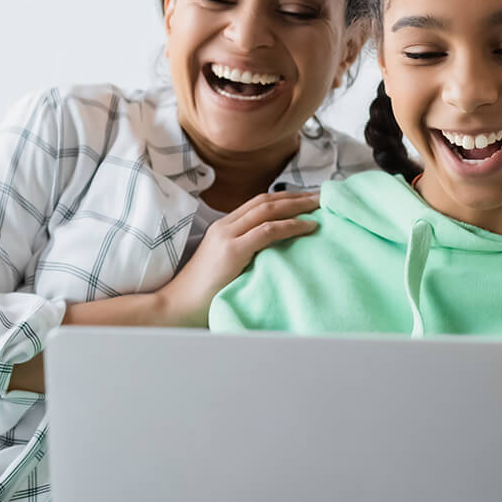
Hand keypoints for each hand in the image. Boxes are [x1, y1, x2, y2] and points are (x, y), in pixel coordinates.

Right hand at [155, 189, 320, 325]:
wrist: (178, 306)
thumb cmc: (203, 293)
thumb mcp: (227, 265)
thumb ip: (245, 252)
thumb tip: (274, 251)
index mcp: (223, 227)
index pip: (258, 203)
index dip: (285, 197)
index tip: (308, 198)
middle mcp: (225, 225)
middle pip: (266, 201)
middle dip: (296, 196)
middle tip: (322, 195)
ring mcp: (227, 236)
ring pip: (268, 210)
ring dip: (298, 206)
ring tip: (321, 205)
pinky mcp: (232, 251)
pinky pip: (268, 231)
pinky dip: (291, 225)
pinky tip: (309, 225)